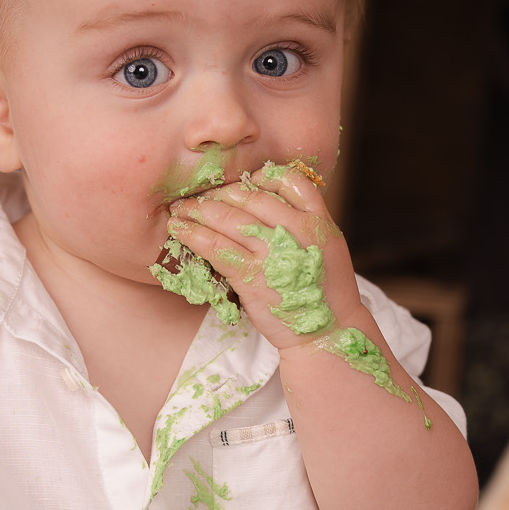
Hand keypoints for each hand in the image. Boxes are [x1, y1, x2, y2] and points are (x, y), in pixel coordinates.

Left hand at [166, 163, 362, 351]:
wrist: (328, 332)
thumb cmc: (323, 292)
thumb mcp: (327, 248)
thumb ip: (303, 223)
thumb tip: (265, 203)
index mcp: (319, 220)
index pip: (290, 180)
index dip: (263, 178)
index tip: (246, 184)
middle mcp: (297, 230)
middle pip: (252, 196)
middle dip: (221, 193)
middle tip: (201, 194)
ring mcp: (273, 252)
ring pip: (229, 218)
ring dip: (199, 210)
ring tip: (181, 209)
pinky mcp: (251, 275)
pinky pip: (216, 246)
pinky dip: (193, 235)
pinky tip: (180, 229)